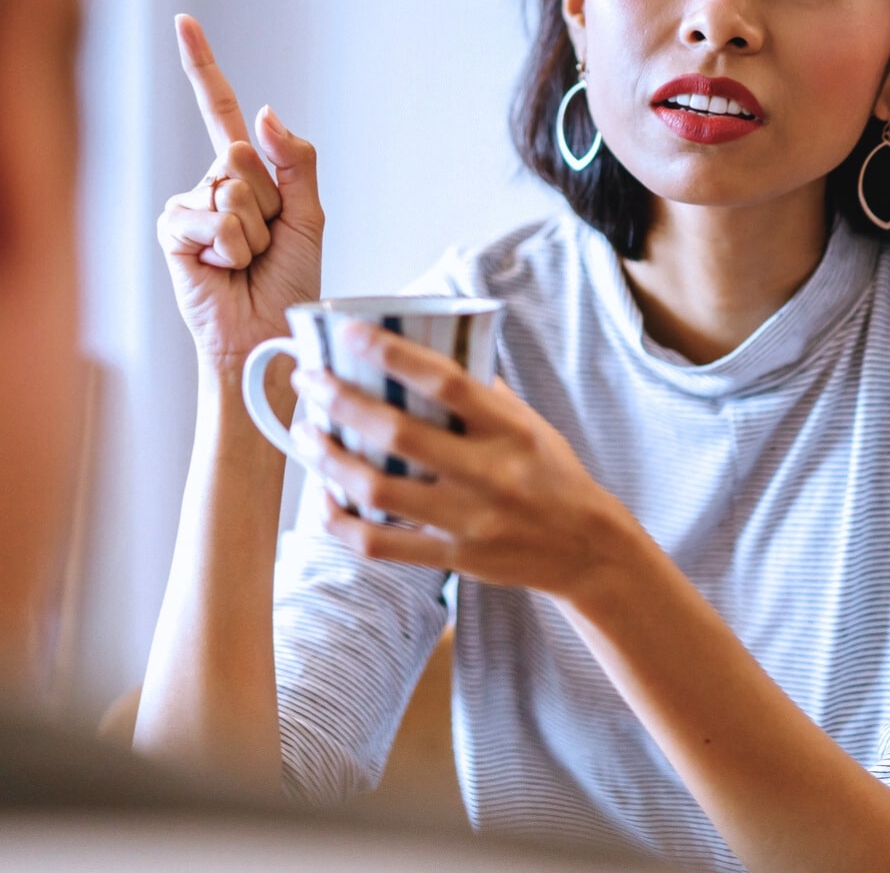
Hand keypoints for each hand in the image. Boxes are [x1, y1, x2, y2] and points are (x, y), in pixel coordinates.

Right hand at [157, 15, 322, 362]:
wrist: (265, 336)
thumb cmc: (288, 285)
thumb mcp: (310, 216)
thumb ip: (296, 159)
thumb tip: (262, 112)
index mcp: (246, 174)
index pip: (218, 110)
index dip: (202, 65)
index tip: (184, 21)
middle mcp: (212, 183)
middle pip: (244, 156)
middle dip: (271, 203)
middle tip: (267, 243)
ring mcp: (190, 206)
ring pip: (233, 187)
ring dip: (254, 231)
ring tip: (248, 261)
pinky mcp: (173, 232)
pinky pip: (212, 216)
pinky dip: (230, 246)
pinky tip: (224, 269)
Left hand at [289, 326, 640, 603]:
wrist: (585, 549)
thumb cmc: (552, 473)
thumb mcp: (528, 423)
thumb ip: (480, 393)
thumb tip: (419, 353)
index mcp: (508, 429)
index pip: (446, 381)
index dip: (392, 353)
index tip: (347, 331)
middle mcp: (488, 473)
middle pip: (398, 434)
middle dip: (341, 402)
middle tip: (308, 380)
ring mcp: (468, 520)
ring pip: (379, 490)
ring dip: (329, 459)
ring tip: (304, 432)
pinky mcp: (452, 558)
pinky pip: (380, 545)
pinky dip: (340, 522)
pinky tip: (320, 498)